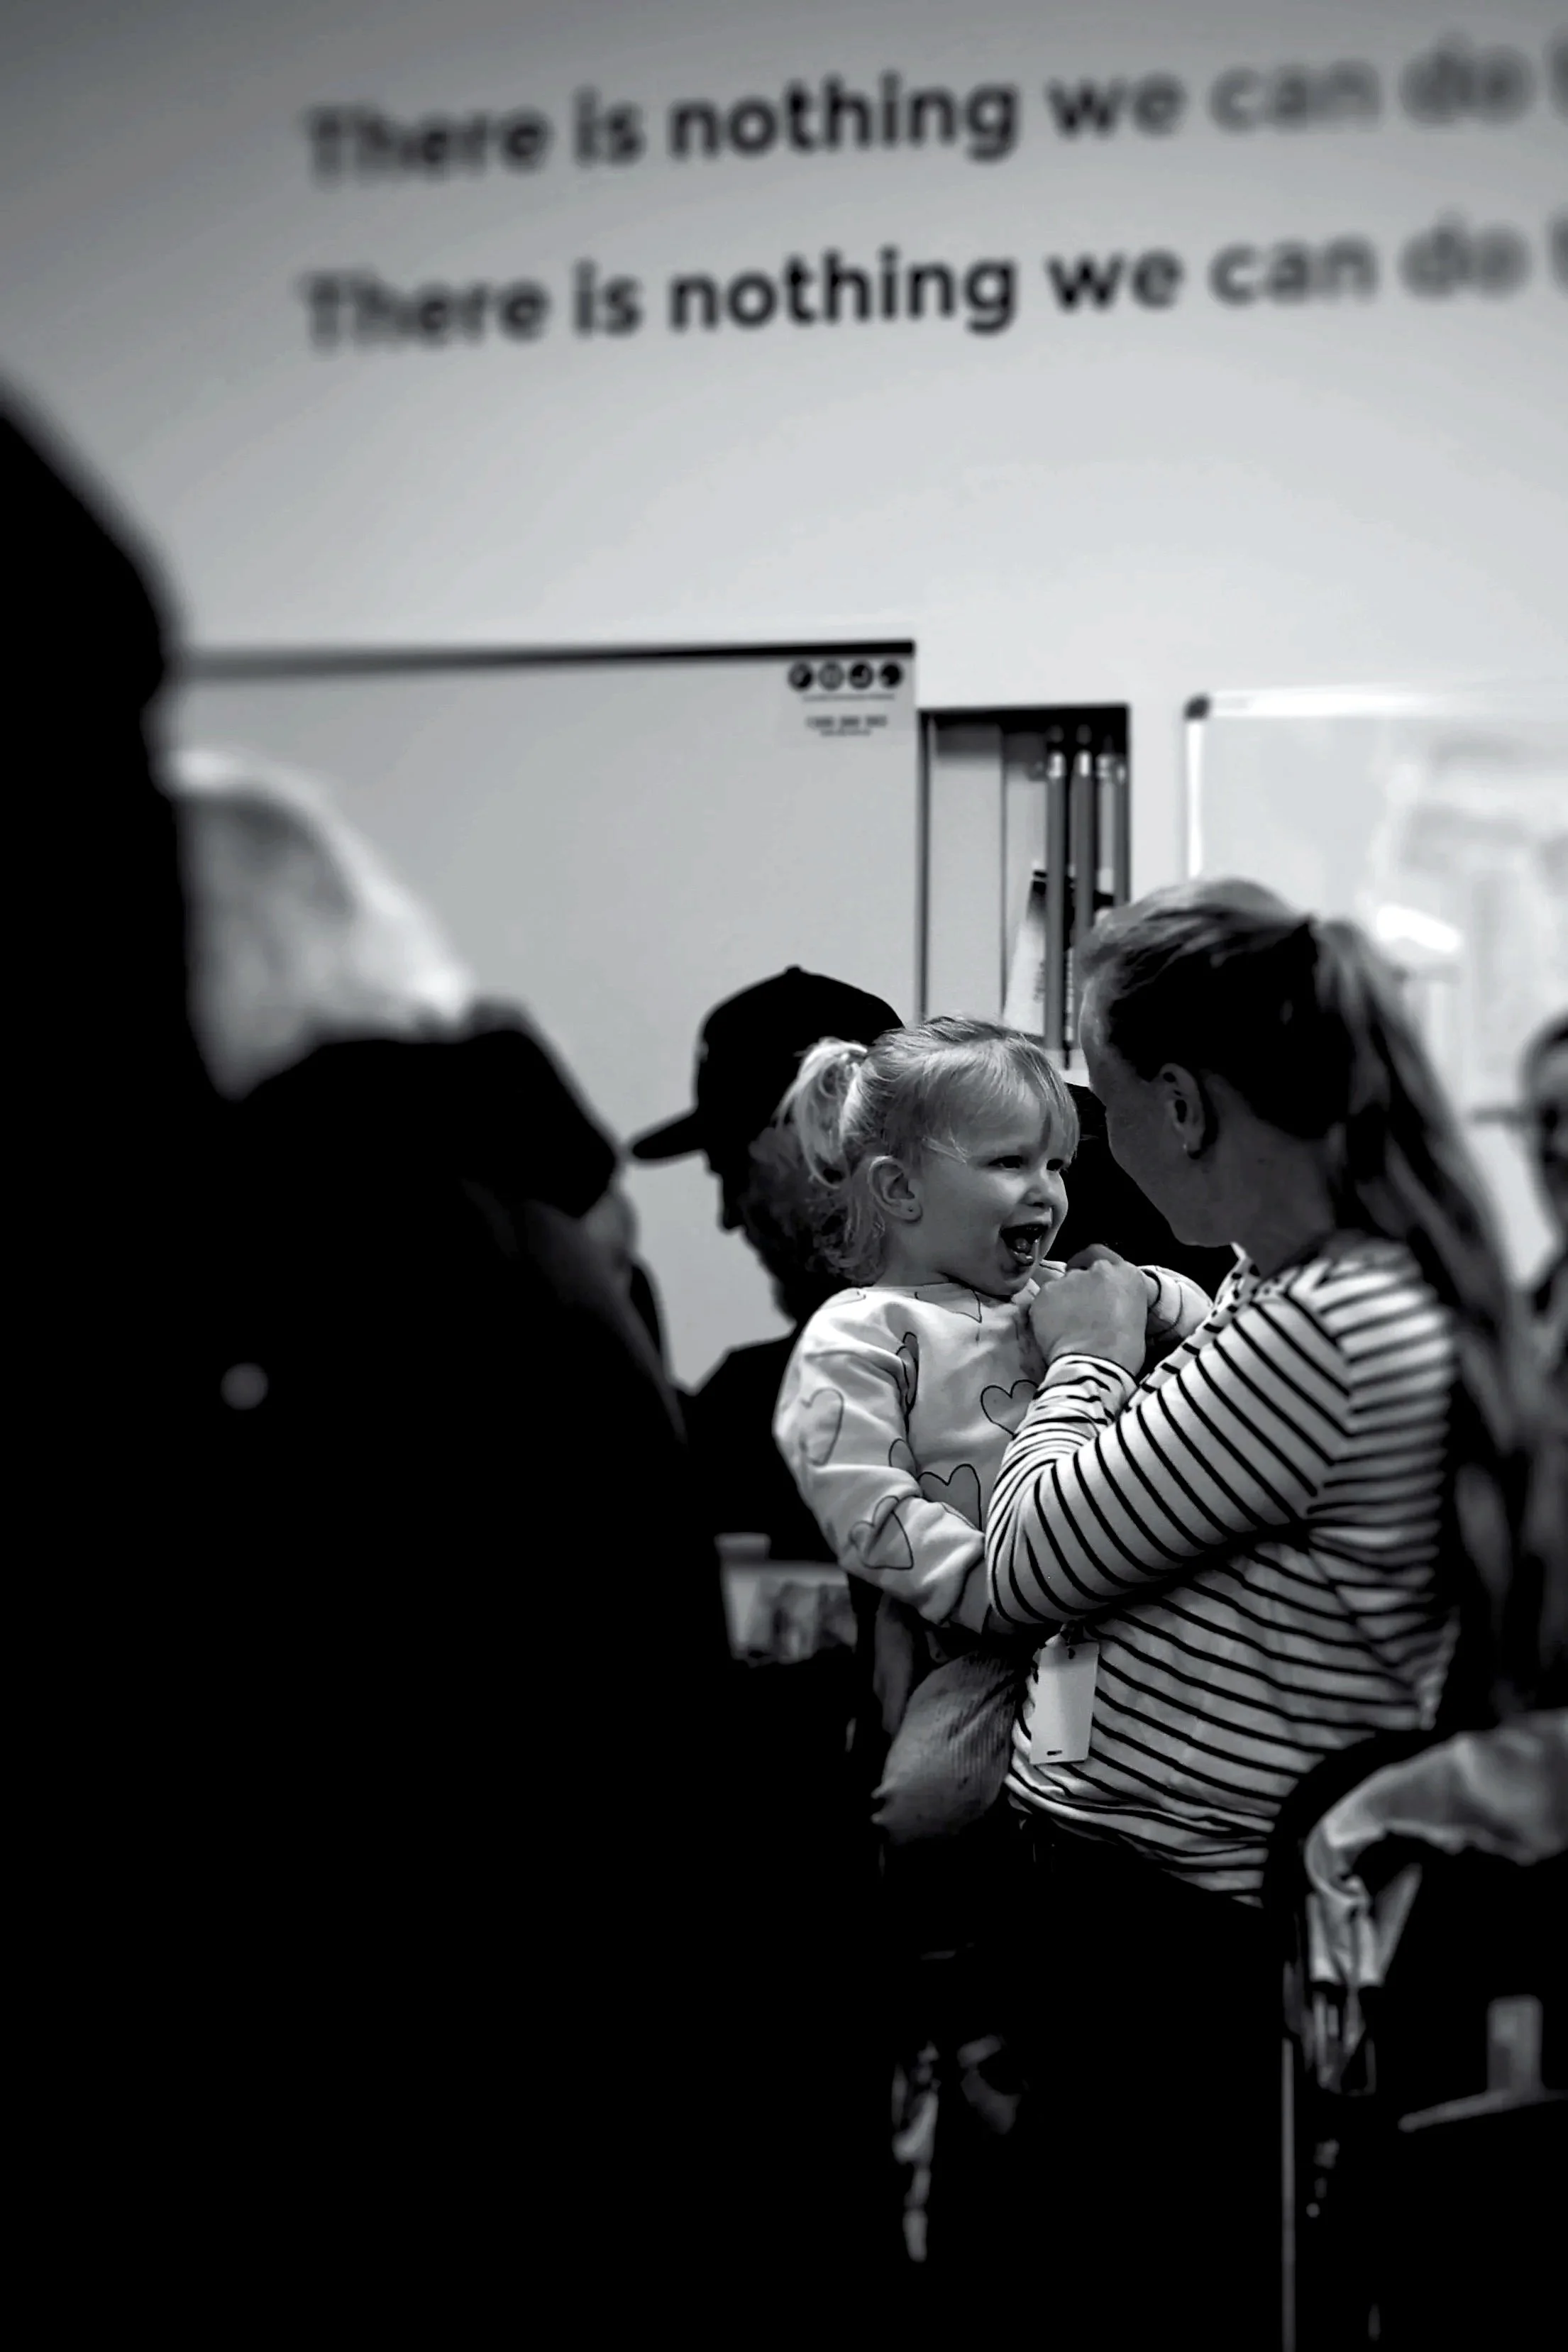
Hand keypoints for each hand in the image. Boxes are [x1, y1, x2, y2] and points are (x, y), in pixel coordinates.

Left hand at [1028, 1255, 1146, 1374]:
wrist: (1095, 1364)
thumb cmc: (1123, 1351)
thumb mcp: (1135, 1316)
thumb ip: (1118, 1298)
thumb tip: (1105, 1304)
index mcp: (1126, 1274)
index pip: (1100, 1254)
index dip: (1087, 1263)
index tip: (1082, 1273)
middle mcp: (1097, 1270)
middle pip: (1078, 1271)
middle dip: (1076, 1287)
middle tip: (1076, 1310)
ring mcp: (1069, 1279)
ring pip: (1059, 1286)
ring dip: (1060, 1301)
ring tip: (1063, 1326)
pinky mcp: (1045, 1293)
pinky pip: (1042, 1301)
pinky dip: (1044, 1312)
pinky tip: (1051, 1330)